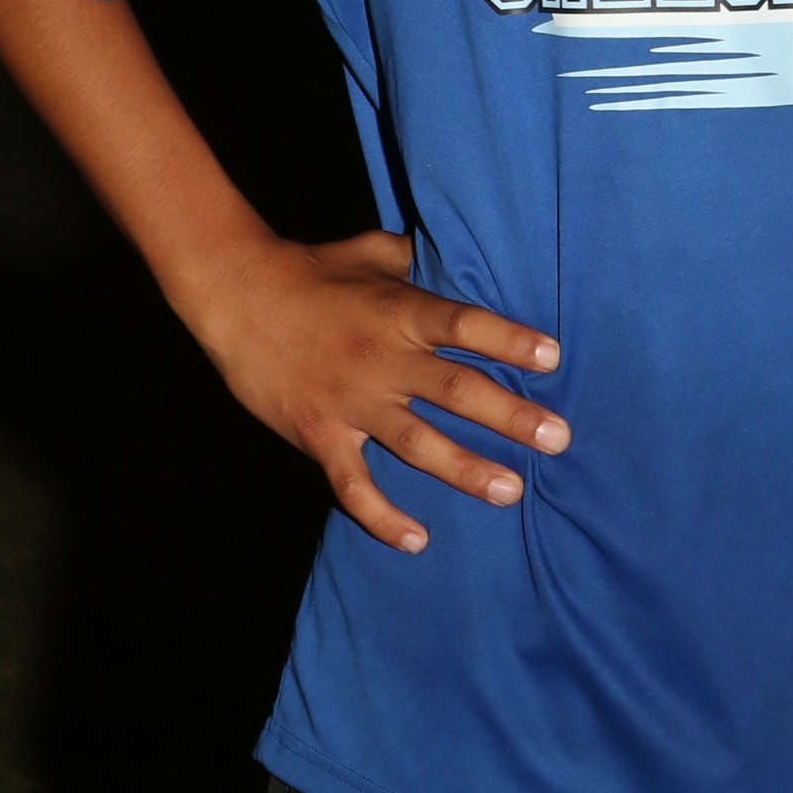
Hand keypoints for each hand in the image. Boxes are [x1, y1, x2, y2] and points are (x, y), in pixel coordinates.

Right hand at [184, 225, 565, 554]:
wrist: (235, 295)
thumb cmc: (310, 270)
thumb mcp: (370, 253)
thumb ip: (417, 260)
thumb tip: (457, 251)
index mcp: (399, 311)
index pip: (465, 325)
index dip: (509, 341)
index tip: (552, 358)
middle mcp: (382, 360)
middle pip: (456, 390)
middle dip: (510, 416)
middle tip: (558, 439)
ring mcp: (351, 402)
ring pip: (417, 443)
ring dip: (466, 469)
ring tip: (511, 490)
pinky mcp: (320, 435)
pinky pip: (353, 486)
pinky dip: (381, 517)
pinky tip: (416, 540)